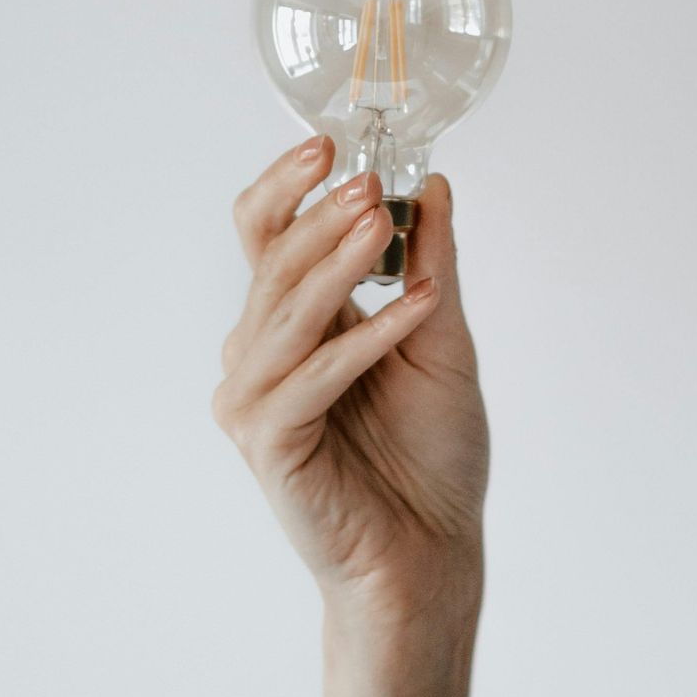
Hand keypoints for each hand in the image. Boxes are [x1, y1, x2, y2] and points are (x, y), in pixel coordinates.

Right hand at [213, 139, 488, 630]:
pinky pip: (310, 377)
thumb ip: (429, 266)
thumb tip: (433, 185)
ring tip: (384, 227)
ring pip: (285, 313)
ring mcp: (255, 401)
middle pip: (271, 264)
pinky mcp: (269, 444)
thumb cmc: (431, 456)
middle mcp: (260, 355)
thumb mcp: (441, 339)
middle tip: (369, 184)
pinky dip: (364, 340)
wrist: (433, 553)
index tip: (330, 143)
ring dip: (338, 266)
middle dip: (321, 218)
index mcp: (293, 324)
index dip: (287, 186)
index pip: (266, 235)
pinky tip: (414, 311)